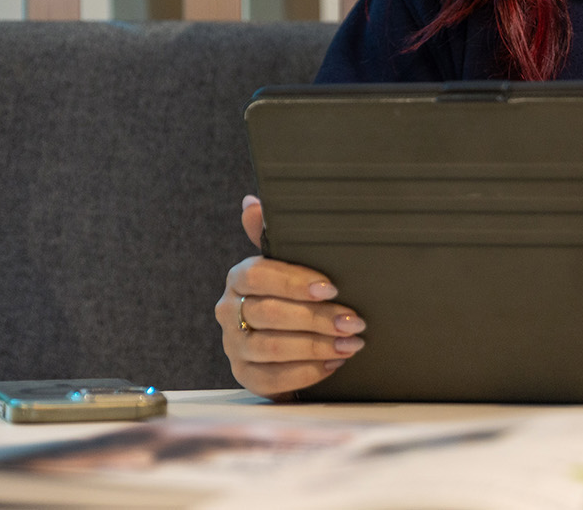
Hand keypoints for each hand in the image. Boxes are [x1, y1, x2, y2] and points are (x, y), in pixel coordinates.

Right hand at [216, 195, 367, 398]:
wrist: (291, 337)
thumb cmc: (294, 293)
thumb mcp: (291, 262)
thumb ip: (273, 234)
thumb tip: (251, 203)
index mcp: (240, 277)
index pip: (259, 276)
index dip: (295, 282)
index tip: (331, 288)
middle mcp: (229, 311)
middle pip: (269, 314)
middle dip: (317, 319)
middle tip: (353, 322)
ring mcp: (234, 346)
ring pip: (273, 348)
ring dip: (317, 347)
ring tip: (350, 344)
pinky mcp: (245, 375)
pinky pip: (272, 379)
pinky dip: (306, 373)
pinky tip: (332, 364)